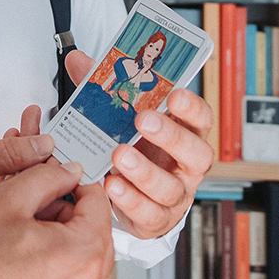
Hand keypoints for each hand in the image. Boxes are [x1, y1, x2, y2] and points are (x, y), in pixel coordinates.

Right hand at [0, 133, 53, 248]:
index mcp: (12, 218)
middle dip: (40, 150)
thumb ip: (8, 154)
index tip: (46, 127)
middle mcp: (16, 233)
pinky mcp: (1, 233)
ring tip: (20, 129)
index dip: (51, 151)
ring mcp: (9, 235)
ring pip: (34, 192)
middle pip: (46, 188)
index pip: (51, 184)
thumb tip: (46, 145)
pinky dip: (18, 173)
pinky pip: (20, 200)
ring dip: (30, 157)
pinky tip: (11, 152)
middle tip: (31, 123)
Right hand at [0, 160, 114, 278]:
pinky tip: (30, 259)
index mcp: (81, 255)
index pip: (99, 205)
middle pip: (99, 236)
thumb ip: (49, 177)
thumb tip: (70, 173)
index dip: (78, 185)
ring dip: (70, 243)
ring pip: (90, 264)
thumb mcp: (8, 198)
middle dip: (75, 216)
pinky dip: (63, 270)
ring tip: (32, 233)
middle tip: (41, 205)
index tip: (61, 181)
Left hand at [65, 49, 214, 239]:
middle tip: (143, 120)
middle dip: (170, 136)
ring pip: (170, 187)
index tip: (174, 94)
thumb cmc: (135, 148)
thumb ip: (105, 89)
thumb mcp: (122, 118)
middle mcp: (187, 165)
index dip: (191, 107)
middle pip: (195, 153)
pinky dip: (130, 200)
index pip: (201, 118)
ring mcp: (176, 194)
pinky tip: (112, 186)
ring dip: (145, 172)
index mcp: (185, 133)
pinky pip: (149, 213)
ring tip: (120, 156)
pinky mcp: (158, 219)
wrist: (134, 195)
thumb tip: (77, 60)